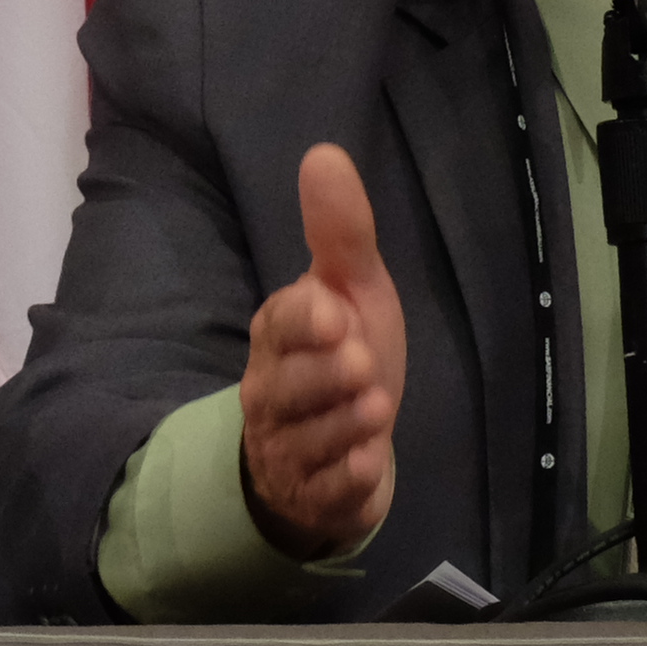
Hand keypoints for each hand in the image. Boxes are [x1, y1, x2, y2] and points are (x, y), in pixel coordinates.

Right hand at [238, 143, 407, 557]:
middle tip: (363, 367)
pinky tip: (370, 463)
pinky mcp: (311, 494)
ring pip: (306, 441)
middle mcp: (271, 391)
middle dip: (325, 379)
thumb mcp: (354, 290)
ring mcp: (287, 447)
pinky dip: (349, 478)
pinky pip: (325, 489)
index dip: (306, 323)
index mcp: (278, 335)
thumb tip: (324, 151)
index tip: (338, 315)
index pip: (279, 325)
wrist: (348, 445)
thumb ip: (340, 231)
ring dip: (345, 427)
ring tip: (376, 411)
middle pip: (283, 388)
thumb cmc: (347, 356)